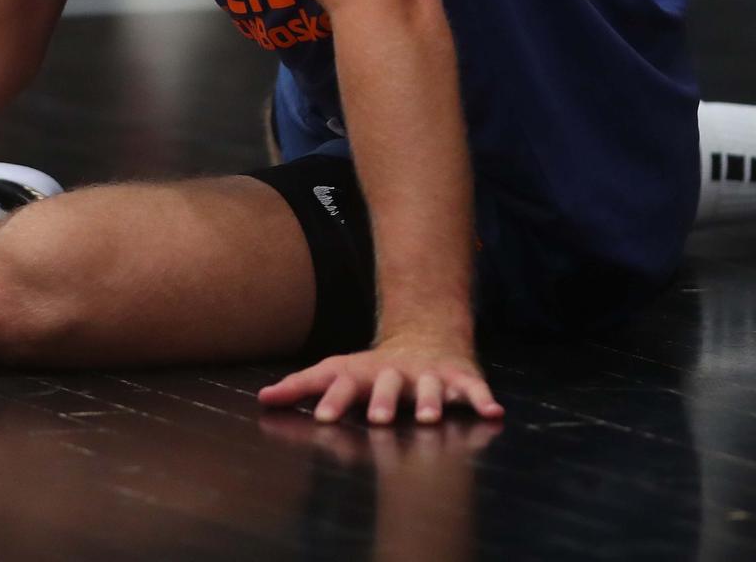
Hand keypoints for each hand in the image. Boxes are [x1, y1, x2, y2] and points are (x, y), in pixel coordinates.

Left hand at [257, 331, 503, 424]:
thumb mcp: (337, 371)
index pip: (344, 384)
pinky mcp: (460, 378)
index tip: (322, 417)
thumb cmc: (373, 369)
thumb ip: (302, 386)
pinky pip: (473, 389)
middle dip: (384, 401)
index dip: (334, 399)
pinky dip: (483, 399)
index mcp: (365, 374)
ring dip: (431, 401)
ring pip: (431, 387)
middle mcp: (396, 373)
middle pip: (388, 385)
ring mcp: (428, 375)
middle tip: (377, 419)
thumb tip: (262, 398)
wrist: (426, 336)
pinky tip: (492, 412)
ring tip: (429, 418)